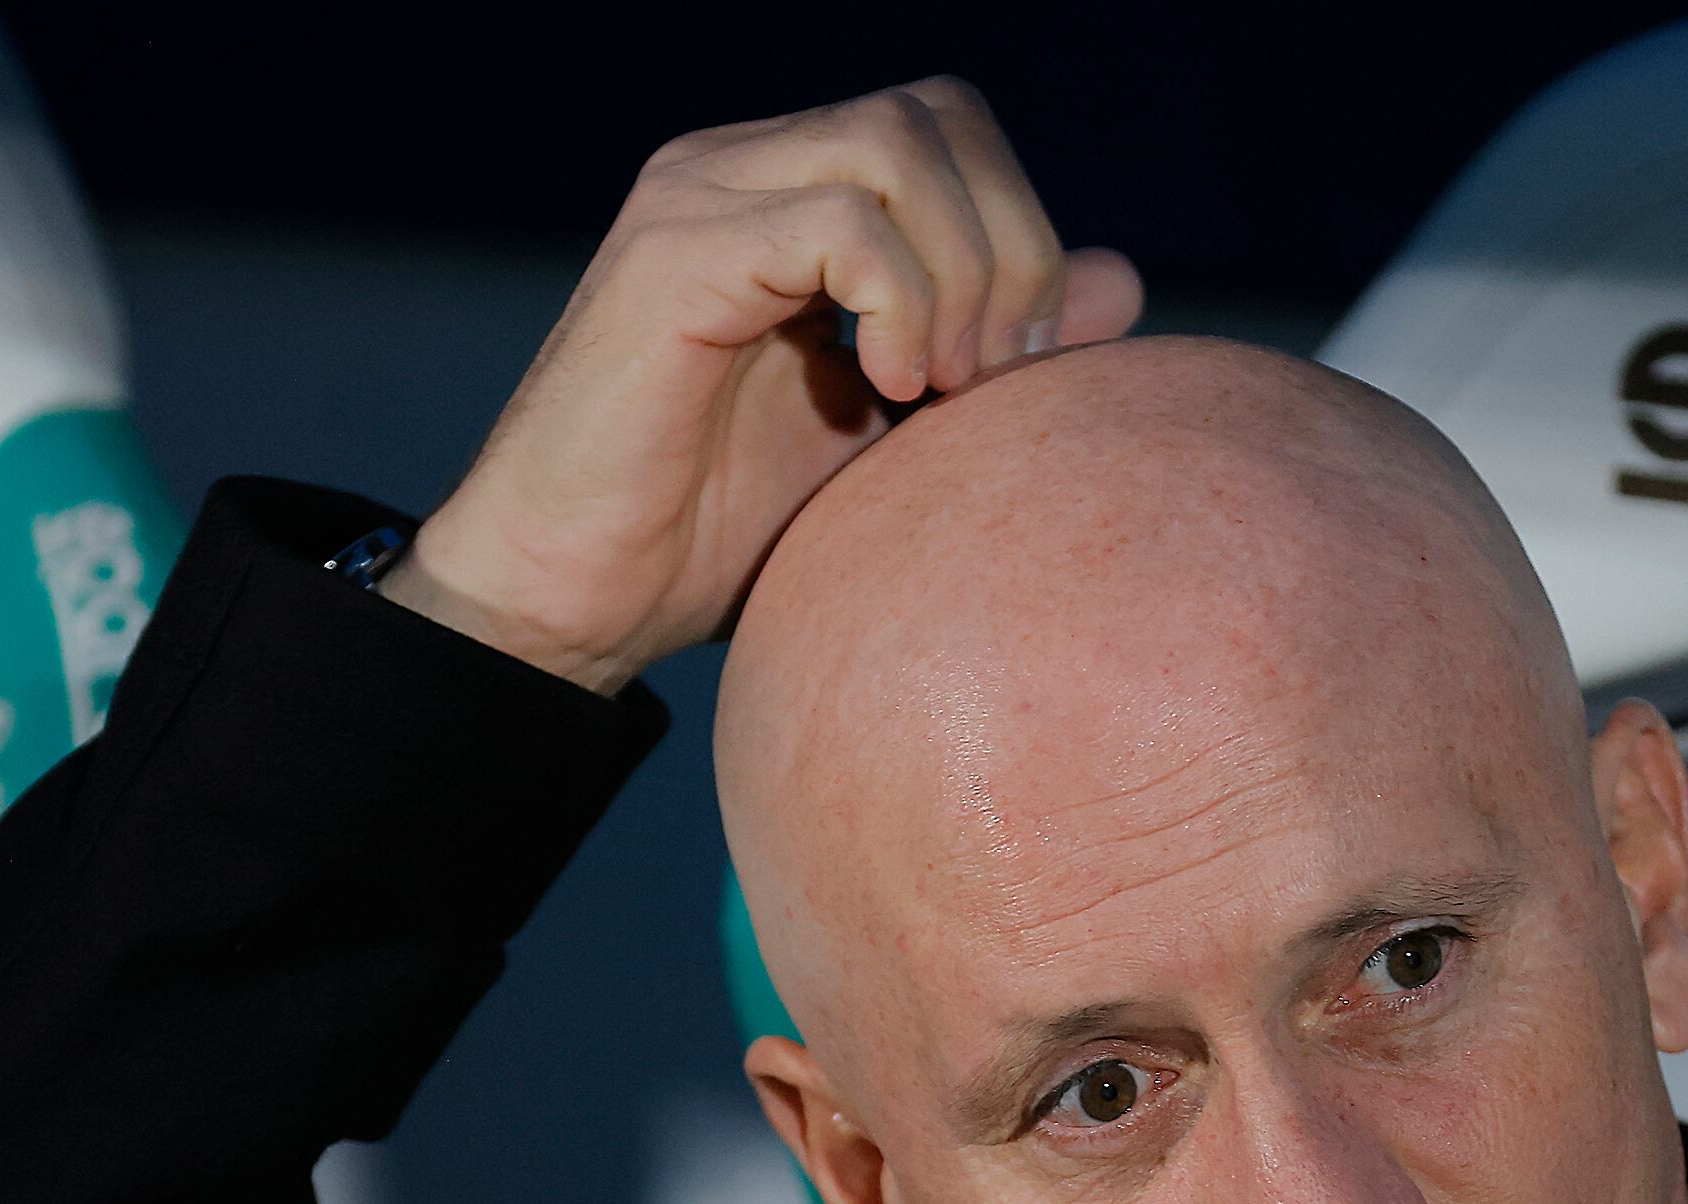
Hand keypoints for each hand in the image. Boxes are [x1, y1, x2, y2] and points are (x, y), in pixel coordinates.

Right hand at [382, 78, 1143, 692]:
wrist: (566, 605)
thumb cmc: (707, 537)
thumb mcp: (888, 437)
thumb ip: (990, 349)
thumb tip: (1122, 280)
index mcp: (782, 198)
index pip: (946, 131)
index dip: (1018, 232)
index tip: (1014, 372)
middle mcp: (735, 171)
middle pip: (936, 115)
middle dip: (1009, 244)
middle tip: (993, 380)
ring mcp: (697, 202)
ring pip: (896, 144)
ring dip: (962, 271)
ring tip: (939, 390)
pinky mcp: (671, 259)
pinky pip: (838, 220)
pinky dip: (899, 300)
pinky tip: (885, 391)